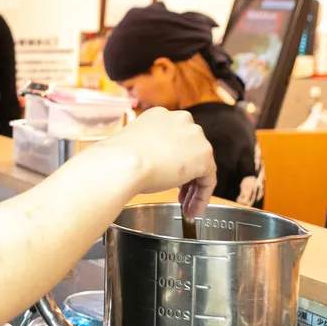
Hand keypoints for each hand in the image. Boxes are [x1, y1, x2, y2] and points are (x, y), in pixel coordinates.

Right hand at [95, 106, 216, 216]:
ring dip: (193, 189)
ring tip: (185, 207)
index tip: (167, 177)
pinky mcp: (204, 158)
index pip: (175, 138)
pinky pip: (207, 181)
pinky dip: (201, 197)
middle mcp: (181, 121)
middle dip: (185, 175)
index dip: (173, 160)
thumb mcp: (133, 146)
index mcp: (161, 115)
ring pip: (201, 166)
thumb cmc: (118, 157)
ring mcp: (196, 138)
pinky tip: (191, 210)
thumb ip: (147, 149)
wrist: (123, 163)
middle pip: (191, 151)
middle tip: (178, 195)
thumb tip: (149, 163)